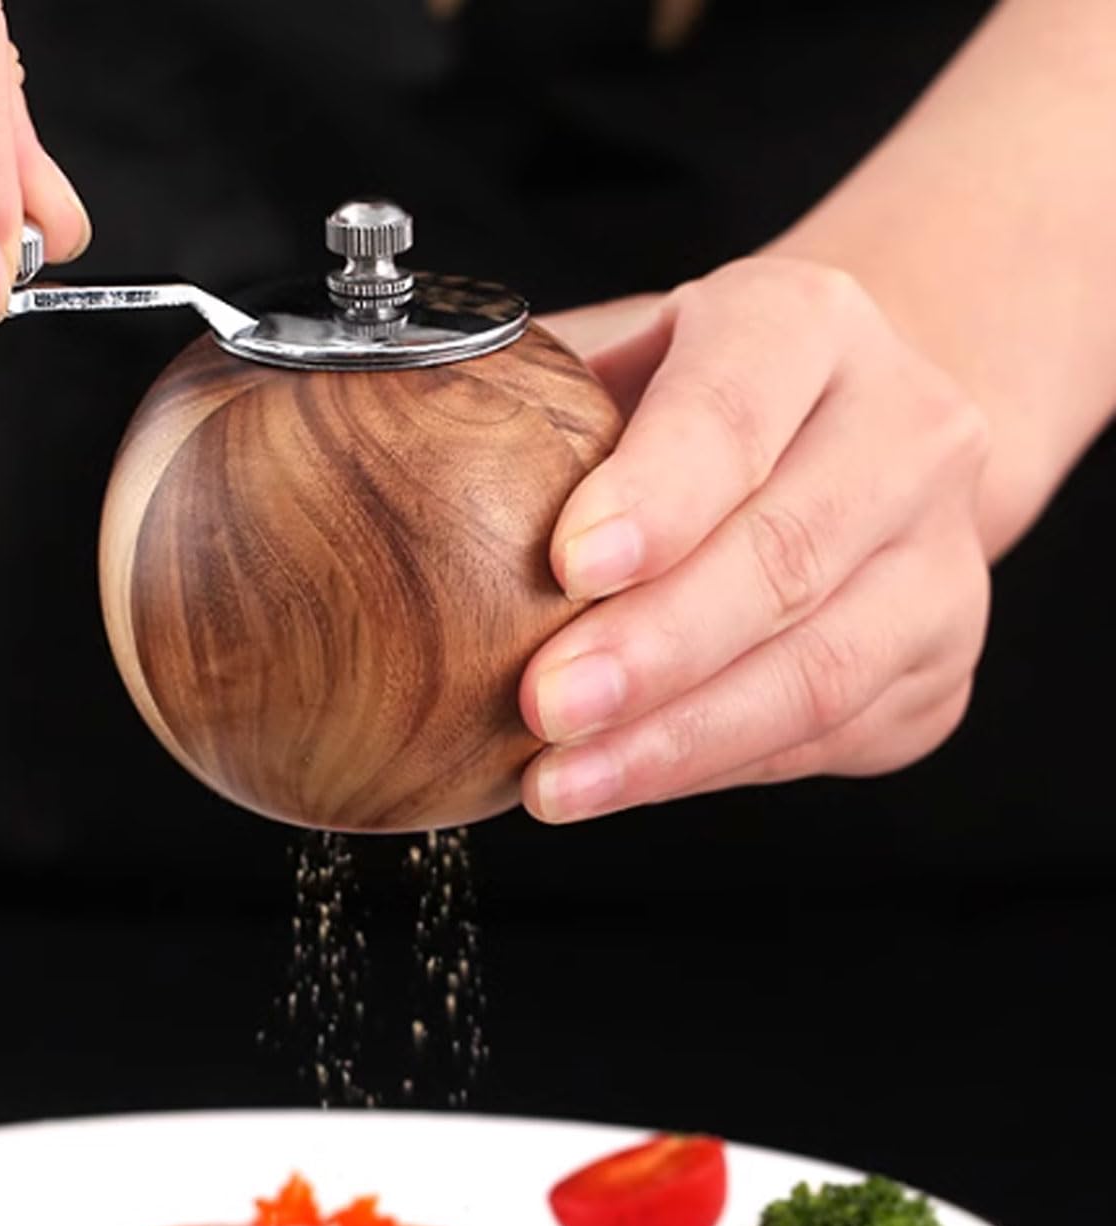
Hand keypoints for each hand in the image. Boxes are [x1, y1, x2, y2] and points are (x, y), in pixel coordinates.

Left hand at [521, 258, 991, 823]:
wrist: (848, 439)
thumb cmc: (691, 409)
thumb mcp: (620, 363)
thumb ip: (535, 404)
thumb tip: (402, 466)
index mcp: (805, 325)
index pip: (735, 408)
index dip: (657, 494)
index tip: (567, 566)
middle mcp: (905, 429)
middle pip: (783, 554)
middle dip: (653, 649)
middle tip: (543, 707)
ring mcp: (941, 554)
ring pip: (819, 669)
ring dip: (678, 741)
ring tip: (563, 782)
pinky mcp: (941, 661)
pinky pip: (831, 736)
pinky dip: (715, 769)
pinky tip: (626, 781)